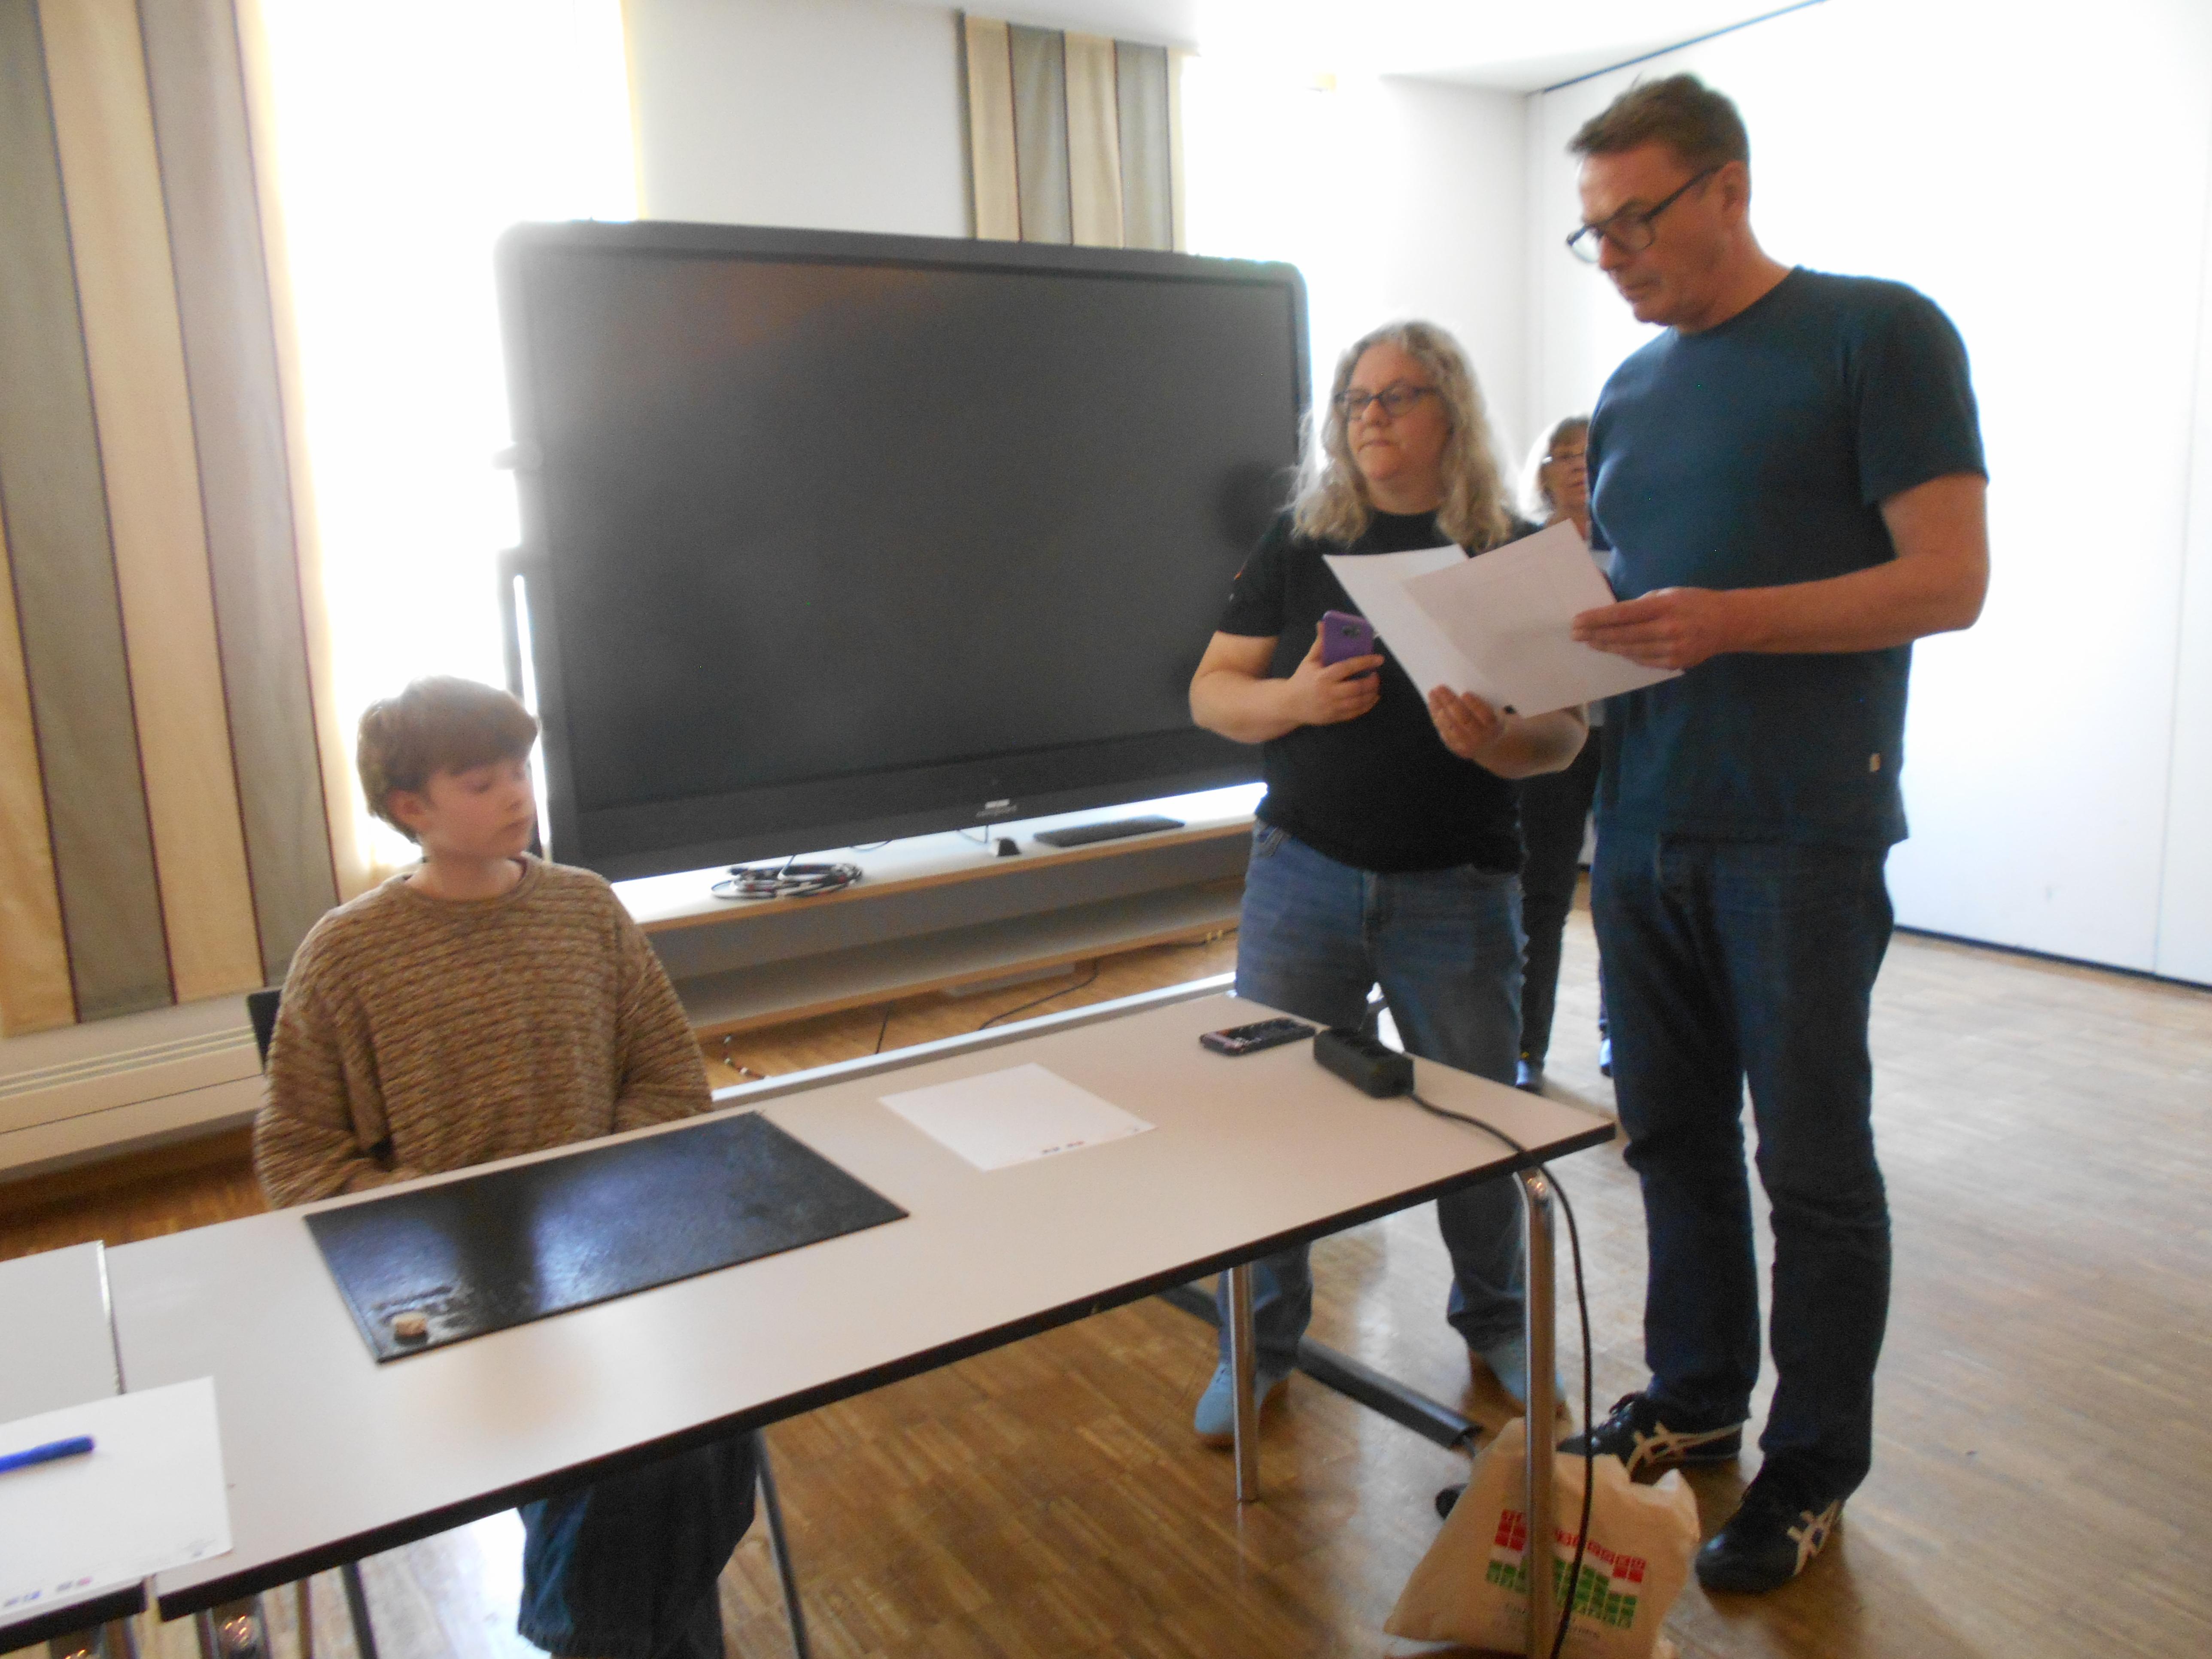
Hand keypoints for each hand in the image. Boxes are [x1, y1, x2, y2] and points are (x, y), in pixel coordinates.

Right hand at [1285, 633, 1383, 725]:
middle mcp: (1329, 693)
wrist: (1289, 705)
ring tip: (1375, 685)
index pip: (1348, 667)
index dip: (1365, 662)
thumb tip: (1323, 624)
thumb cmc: (1301, 680)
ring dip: (1372, 693)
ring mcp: (1333, 707)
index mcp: (1323, 676)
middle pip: (1357, 688)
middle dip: (1372, 681)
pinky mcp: (1335, 717)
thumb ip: (1319, 644)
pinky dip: (1368, 705)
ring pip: (1359, 702)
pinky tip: (1372, 697)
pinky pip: (1357, 712)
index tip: (1379, 659)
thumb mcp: (1309, 661)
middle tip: (1376, 674)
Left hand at [1426, 687, 1504, 760]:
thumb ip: (1485, 702)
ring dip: (1439, 708)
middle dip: (1451, 702)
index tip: (1465, 693)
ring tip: (1432, 694)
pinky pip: (1444, 732)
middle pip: (1464, 720)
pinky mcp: (1456, 748)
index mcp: (1495, 727)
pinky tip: (1432, 705)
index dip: (1475, 705)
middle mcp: (1481, 738)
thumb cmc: (1492, 722)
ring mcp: (1467, 745)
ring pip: (1450, 726)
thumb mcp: (1496, 713)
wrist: (1491, 746)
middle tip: (1441, 687)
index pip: (1485, 716)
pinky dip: (1436, 718)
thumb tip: (1463, 684)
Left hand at [1571, 587, 1740, 669]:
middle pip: (1623, 635)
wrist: (1727, 623)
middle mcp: (1668, 629)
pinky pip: (1643, 660)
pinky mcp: (1674, 663)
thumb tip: (1614, 613)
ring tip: (1590, 642)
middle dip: (1596, 635)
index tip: (1578, 620)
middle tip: (1575, 634)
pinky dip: (1626, 655)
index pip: (1623, 613)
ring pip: (1630, 650)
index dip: (1598, 619)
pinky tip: (1613, 650)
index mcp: (1665, 606)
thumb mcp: (1670, 593)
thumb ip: (1643, 603)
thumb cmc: (1694, 603)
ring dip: (1607, 647)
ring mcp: (1671, 649)